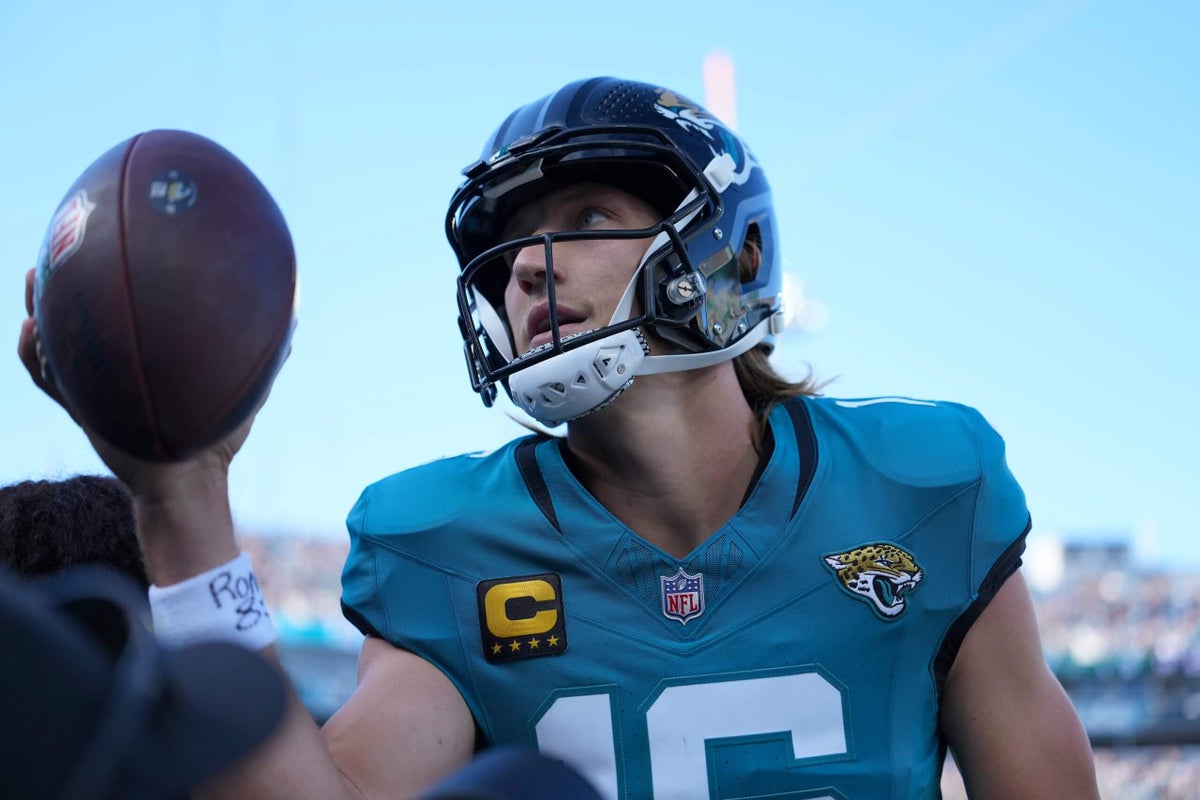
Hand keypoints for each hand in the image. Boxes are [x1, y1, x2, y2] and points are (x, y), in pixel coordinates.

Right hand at [17, 267, 253, 496]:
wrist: (191, 482)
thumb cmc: (217, 439)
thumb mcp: (242, 391)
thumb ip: (259, 359)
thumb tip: (294, 328)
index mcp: (146, 360)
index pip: (125, 315)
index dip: (114, 286)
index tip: (112, 248)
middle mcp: (115, 371)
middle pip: (80, 321)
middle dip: (64, 287)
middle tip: (58, 253)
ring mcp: (93, 389)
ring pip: (54, 344)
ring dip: (40, 312)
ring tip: (35, 279)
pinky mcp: (83, 412)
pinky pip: (49, 381)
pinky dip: (36, 358)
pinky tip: (33, 333)